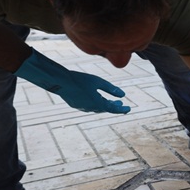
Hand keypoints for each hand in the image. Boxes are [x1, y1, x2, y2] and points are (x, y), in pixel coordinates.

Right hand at [15, 49, 130, 113]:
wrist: (61, 82)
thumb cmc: (80, 80)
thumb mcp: (98, 82)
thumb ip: (111, 89)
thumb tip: (123, 95)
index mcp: (97, 103)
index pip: (113, 109)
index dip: (121, 109)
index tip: (128, 109)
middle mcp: (91, 108)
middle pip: (105, 109)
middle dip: (114, 106)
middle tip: (121, 104)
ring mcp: (82, 108)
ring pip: (97, 108)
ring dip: (105, 105)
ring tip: (110, 101)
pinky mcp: (76, 105)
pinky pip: (89, 106)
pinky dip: (95, 104)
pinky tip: (95, 99)